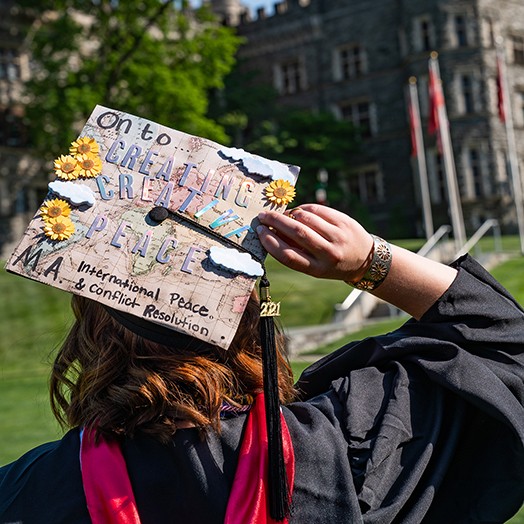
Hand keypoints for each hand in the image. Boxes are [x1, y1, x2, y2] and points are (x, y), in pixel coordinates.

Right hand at [257, 204, 373, 282]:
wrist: (366, 260)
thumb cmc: (332, 263)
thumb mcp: (314, 266)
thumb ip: (295, 252)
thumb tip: (271, 233)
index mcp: (318, 269)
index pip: (289, 255)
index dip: (270, 242)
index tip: (260, 232)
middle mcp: (329, 254)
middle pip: (296, 233)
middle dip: (275, 222)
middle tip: (263, 217)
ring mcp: (338, 236)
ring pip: (306, 218)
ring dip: (289, 214)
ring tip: (282, 216)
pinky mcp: (344, 221)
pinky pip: (317, 209)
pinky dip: (302, 208)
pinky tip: (298, 212)